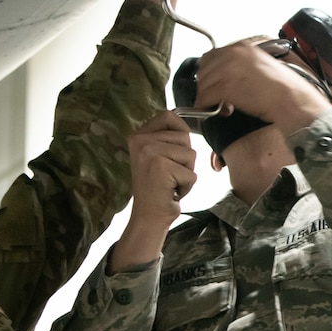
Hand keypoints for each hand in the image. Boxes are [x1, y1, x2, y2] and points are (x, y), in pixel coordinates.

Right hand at [107, 112, 195, 271]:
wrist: (148, 215)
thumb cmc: (159, 186)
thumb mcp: (158, 155)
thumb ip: (168, 137)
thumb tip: (194, 118)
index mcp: (138, 135)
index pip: (169, 115)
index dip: (181, 132)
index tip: (174, 153)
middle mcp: (140, 140)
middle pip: (184, 136)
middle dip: (185, 158)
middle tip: (169, 173)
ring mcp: (149, 152)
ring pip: (191, 154)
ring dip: (187, 171)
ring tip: (170, 181)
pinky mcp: (161, 166)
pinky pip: (192, 172)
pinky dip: (187, 185)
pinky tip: (171, 191)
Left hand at [193, 40, 328, 135]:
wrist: (292, 100)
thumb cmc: (284, 89)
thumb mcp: (263, 66)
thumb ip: (244, 65)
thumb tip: (227, 75)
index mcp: (243, 47)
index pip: (212, 56)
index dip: (211, 72)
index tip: (214, 83)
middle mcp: (233, 53)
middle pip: (204, 69)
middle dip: (207, 85)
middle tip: (218, 97)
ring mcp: (229, 69)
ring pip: (203, 84)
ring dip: (209, 98)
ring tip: (224, 107)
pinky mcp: (227, 86)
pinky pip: (205, 97)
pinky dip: (208, 107)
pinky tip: (224, 112)